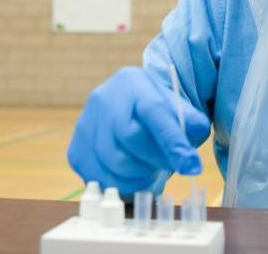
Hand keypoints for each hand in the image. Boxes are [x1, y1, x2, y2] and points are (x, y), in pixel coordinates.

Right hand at [67, 66, 210, 195]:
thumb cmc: (159, 112)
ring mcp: (85, 124)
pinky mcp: (76, 150)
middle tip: (169, 166)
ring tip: (151, 171)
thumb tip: (189, 159)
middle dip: (156, 159)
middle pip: (130, 138)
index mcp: (134, 83)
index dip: (172, 141)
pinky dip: (121, 185)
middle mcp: (104, 99)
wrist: (128, 110)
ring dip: (139, 176)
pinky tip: (133, 177)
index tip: (191, 166)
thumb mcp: (181, 110)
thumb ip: (191, 126)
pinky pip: (98, 177)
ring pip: (113, 162)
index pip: (154, 111)